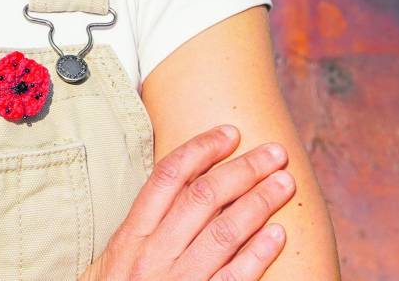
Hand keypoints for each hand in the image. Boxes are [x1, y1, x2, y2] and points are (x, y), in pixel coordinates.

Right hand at [81, 125, 292, 280]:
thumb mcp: (113, 259)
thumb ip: (143, 226)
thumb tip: (184, 185)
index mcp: (131, 236)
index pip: (169, 176)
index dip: (203, 148)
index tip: (231, 133)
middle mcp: (153, 256)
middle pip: (204, 197)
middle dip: (244, 169)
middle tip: (274, 153)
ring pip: (224, 233)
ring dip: (259, 203)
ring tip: (284, 184)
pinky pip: (233, 280)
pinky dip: (257, 256)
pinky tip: (278, 235)